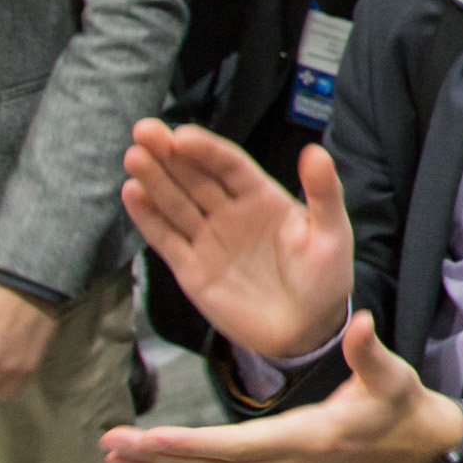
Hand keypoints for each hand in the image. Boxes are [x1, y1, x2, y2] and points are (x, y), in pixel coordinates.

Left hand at [100, 310, 461, 462]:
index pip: (239, 446)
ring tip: (117, 459)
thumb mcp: (391, 375)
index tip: (149, 436)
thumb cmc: (399, 405)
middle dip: (158, 456)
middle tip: (109, 444)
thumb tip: (359, 321)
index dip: (192, 444)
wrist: (414, 447)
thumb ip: (368, 351)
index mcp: (308, 441)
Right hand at [119, 123, 354, 361]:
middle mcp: (230, 212)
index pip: (228, 165)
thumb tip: (315, 150)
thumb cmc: (325, 277)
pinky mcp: (191, 269)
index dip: (205, 149)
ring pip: (175, 203)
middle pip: (195, 177)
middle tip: (143, 131)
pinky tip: (131, 194)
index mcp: (262, 197)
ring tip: (133, 157)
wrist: (307, 331)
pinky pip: (166, 239)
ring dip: (153, 180)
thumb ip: (323, 191)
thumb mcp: (331, 231)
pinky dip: (147, 218)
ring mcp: (208, 239)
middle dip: (168, 154)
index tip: (180, 135)